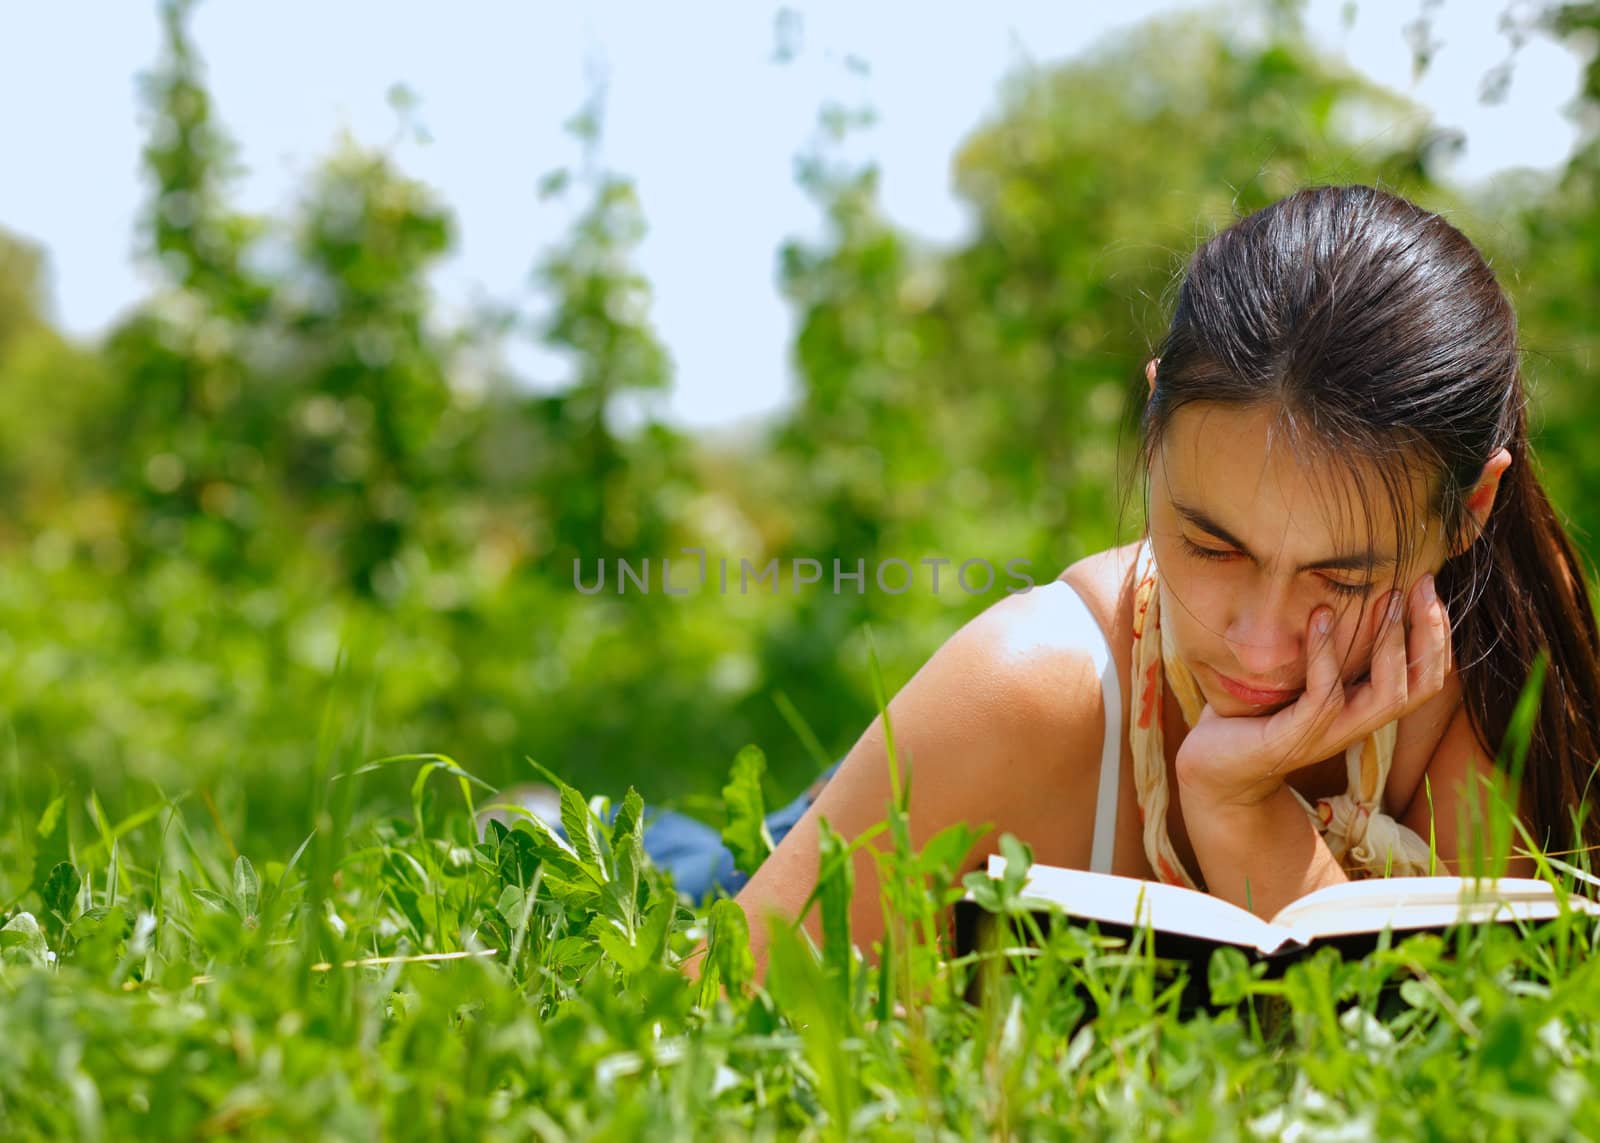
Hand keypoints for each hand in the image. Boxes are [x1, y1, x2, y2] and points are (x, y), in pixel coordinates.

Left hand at [1173, 572, 1451, 808]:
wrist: (1214, 766)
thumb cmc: (1256, 713)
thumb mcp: (1298, 675)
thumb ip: (1324, 646)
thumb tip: (1334, 588)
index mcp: (1363, 707)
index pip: (1424, 677)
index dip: (1437, 636)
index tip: (1428, 587)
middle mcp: (1356, 724)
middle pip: (1419, 686)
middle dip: (1428, 633)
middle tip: (1419, 584)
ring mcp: (1329, 734)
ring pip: (1385, 694)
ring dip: (1390, 643)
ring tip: (1385, 597)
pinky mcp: (1296, 738)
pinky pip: (1325, 696)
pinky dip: (1325, 655)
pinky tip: (1319, 616)